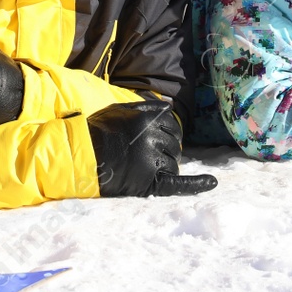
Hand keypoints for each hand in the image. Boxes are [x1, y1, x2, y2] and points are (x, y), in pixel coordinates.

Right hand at [87, 100, 217, 197]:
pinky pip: (177, 183)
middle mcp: (152, 138)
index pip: (172, 126)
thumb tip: (169, 107)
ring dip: (165, 166)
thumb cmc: (98, 132)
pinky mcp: (148, 182)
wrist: (79, 156)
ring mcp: (151, 161)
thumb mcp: (119, 110)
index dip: (167, 134)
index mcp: (147, 120)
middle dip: (165, 151)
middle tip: (145, 155)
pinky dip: (196, 184)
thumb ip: (146, 108)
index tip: (156, 139)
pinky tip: (212, 182)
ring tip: (143, 167)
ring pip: (173, 163)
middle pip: (174, 146)